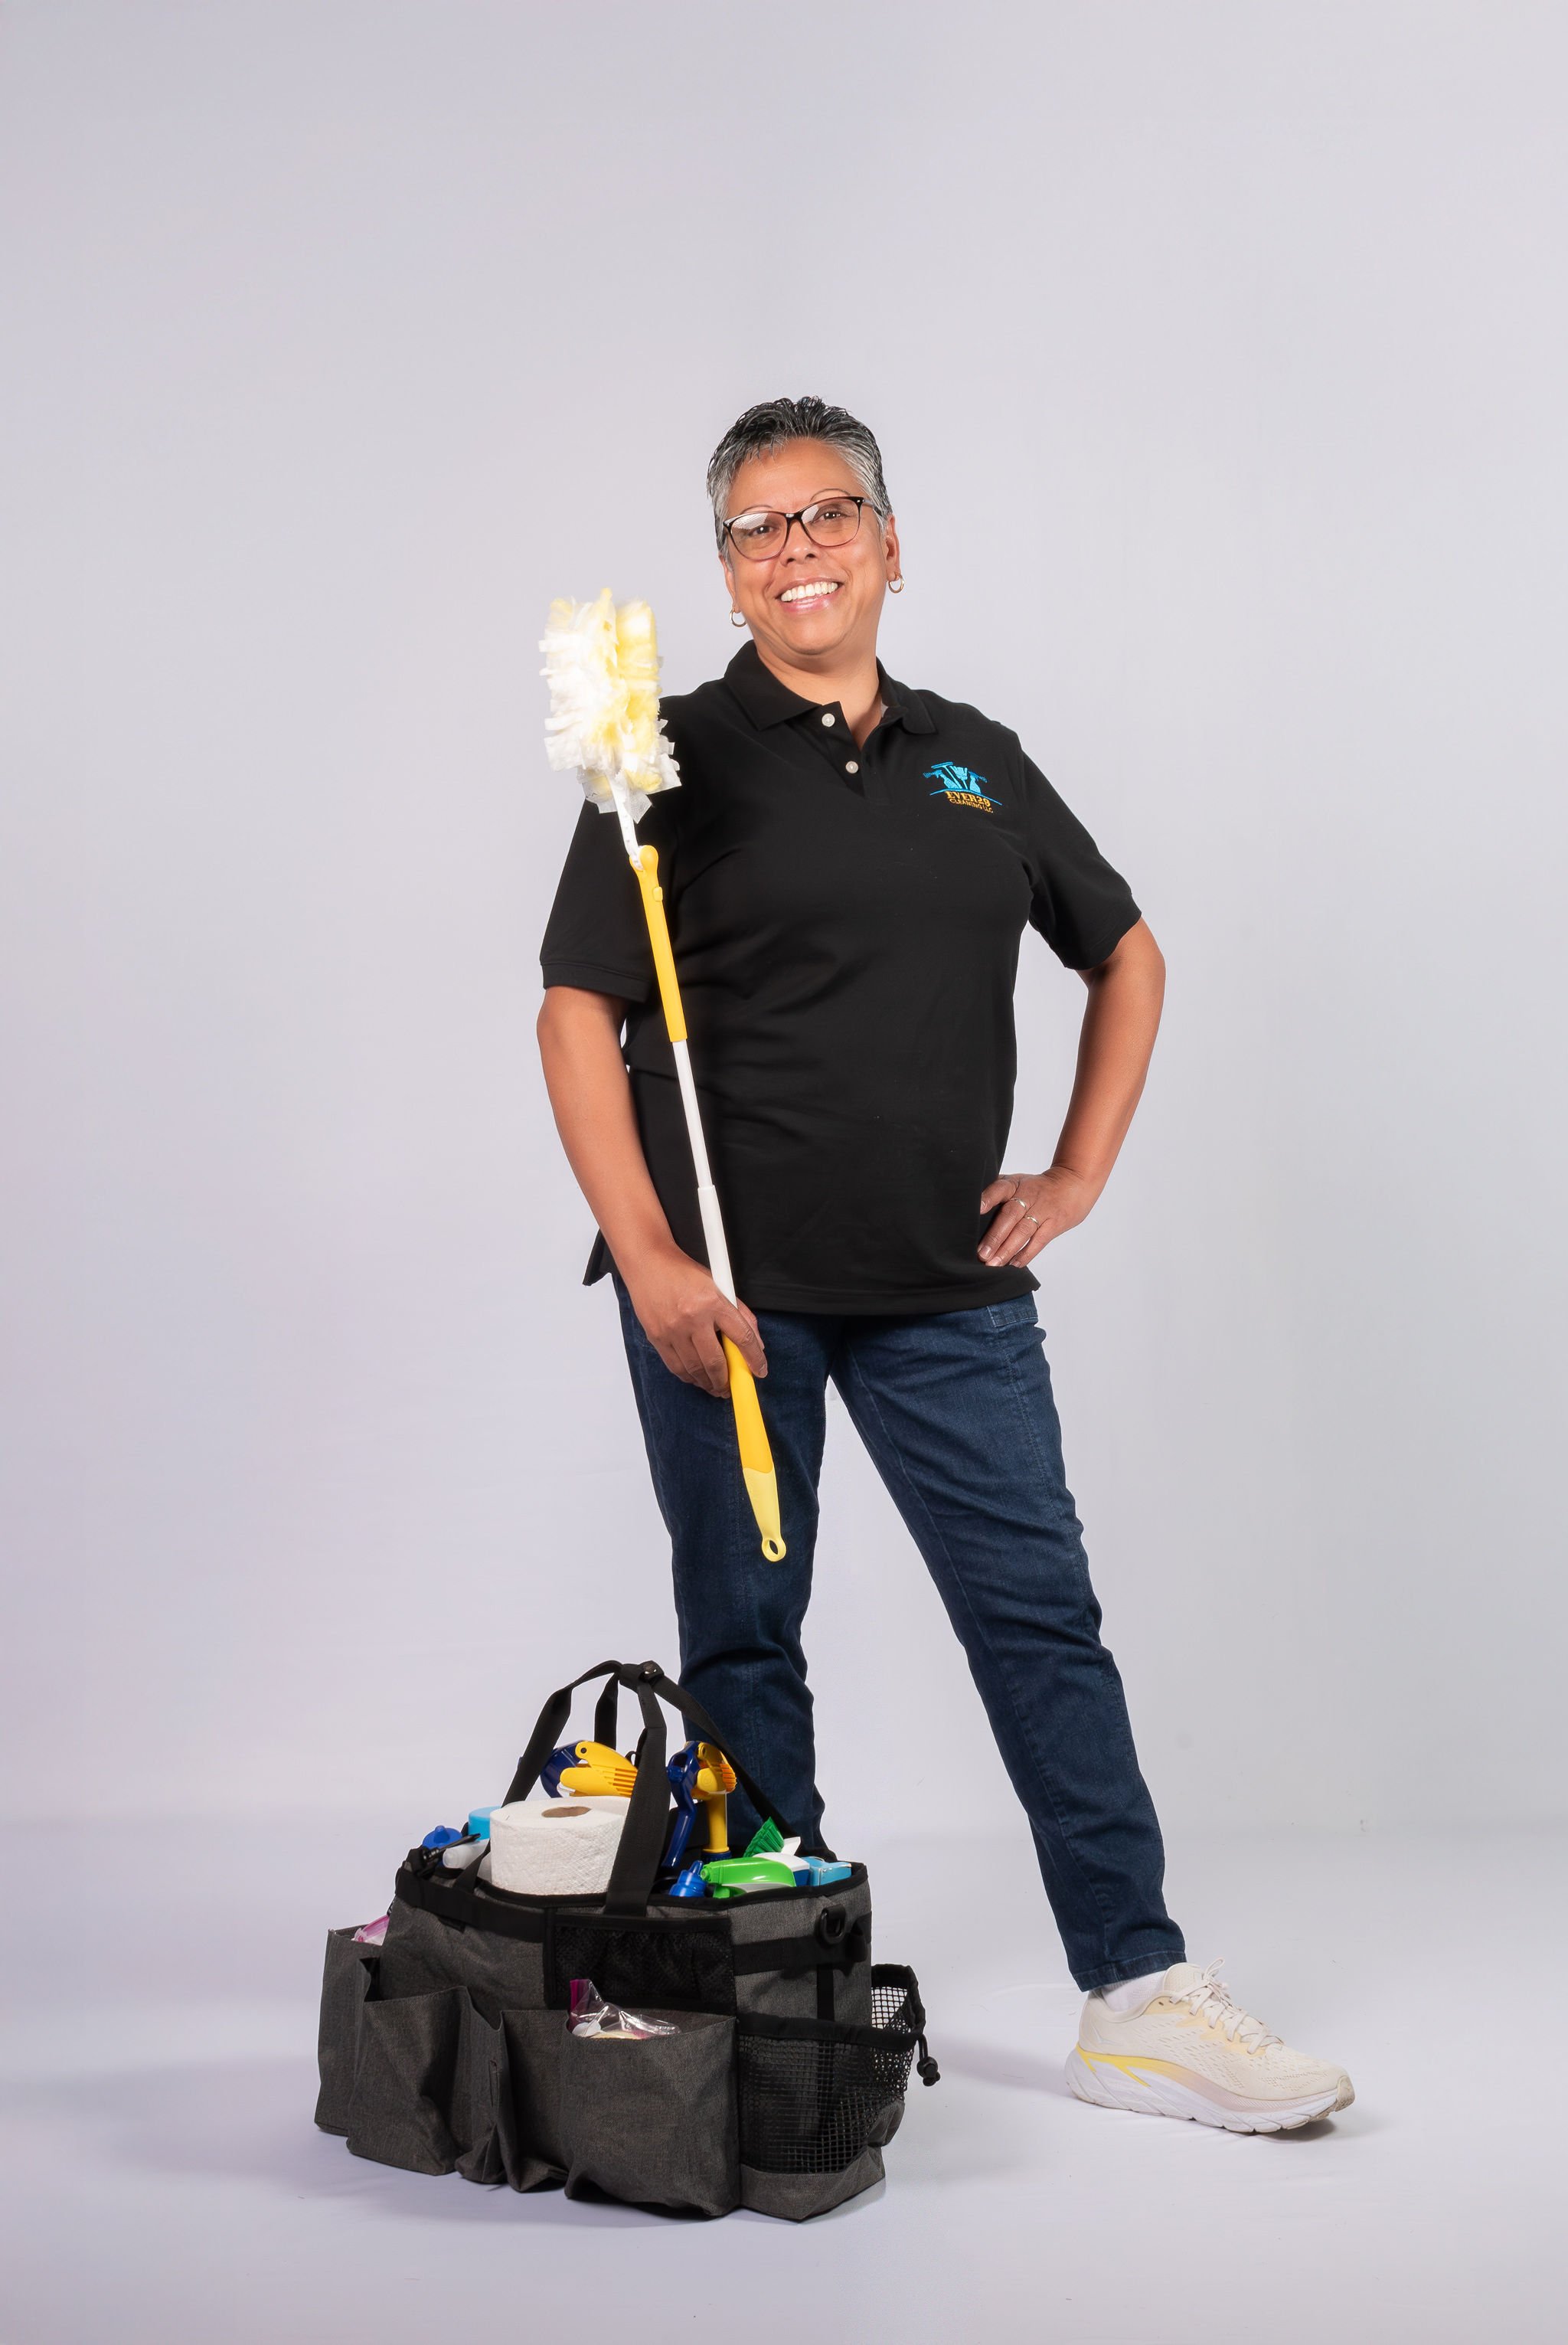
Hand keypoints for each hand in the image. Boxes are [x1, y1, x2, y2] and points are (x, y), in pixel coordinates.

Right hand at [624, 1247, 766, 1395]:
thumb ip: (740, 1313)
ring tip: (715, 1387)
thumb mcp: (719, 1285)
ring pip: (695, 1369)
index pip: (742, 1337)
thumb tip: (756, 1342)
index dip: (754, 1358)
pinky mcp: (657, 1337)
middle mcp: (693, 1318)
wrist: (649, 1263)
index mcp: (713, 1302)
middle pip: (716, 1362)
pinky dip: (689, 1377)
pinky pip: (676, 1367)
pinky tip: (697, 1378)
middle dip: (726, 1381)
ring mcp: (672, 1330)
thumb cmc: (684, 1273)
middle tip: (731, 1387)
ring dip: (708, 1383)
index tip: (760, 1370)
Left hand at [978, 1168, 1096, 1268]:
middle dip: (995, 1236)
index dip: (989, 1197)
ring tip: (993, 1264)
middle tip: (981, 1254)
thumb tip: (970, 1209)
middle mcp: (1028, 1196)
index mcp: (1015, 1184)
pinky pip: (1039, 1241)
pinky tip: (1013, 1265)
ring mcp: (1043, 1210)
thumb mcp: (1017, 1182)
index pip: (1000, 1188)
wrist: (1073, 1183)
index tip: (977, 1209)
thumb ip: (996, 1192)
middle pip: (1010, 1215)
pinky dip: (1026, 1254)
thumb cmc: (1036, 1187)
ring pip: (1023, 1231)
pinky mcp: (1054, 1224)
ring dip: (1007, 1249)